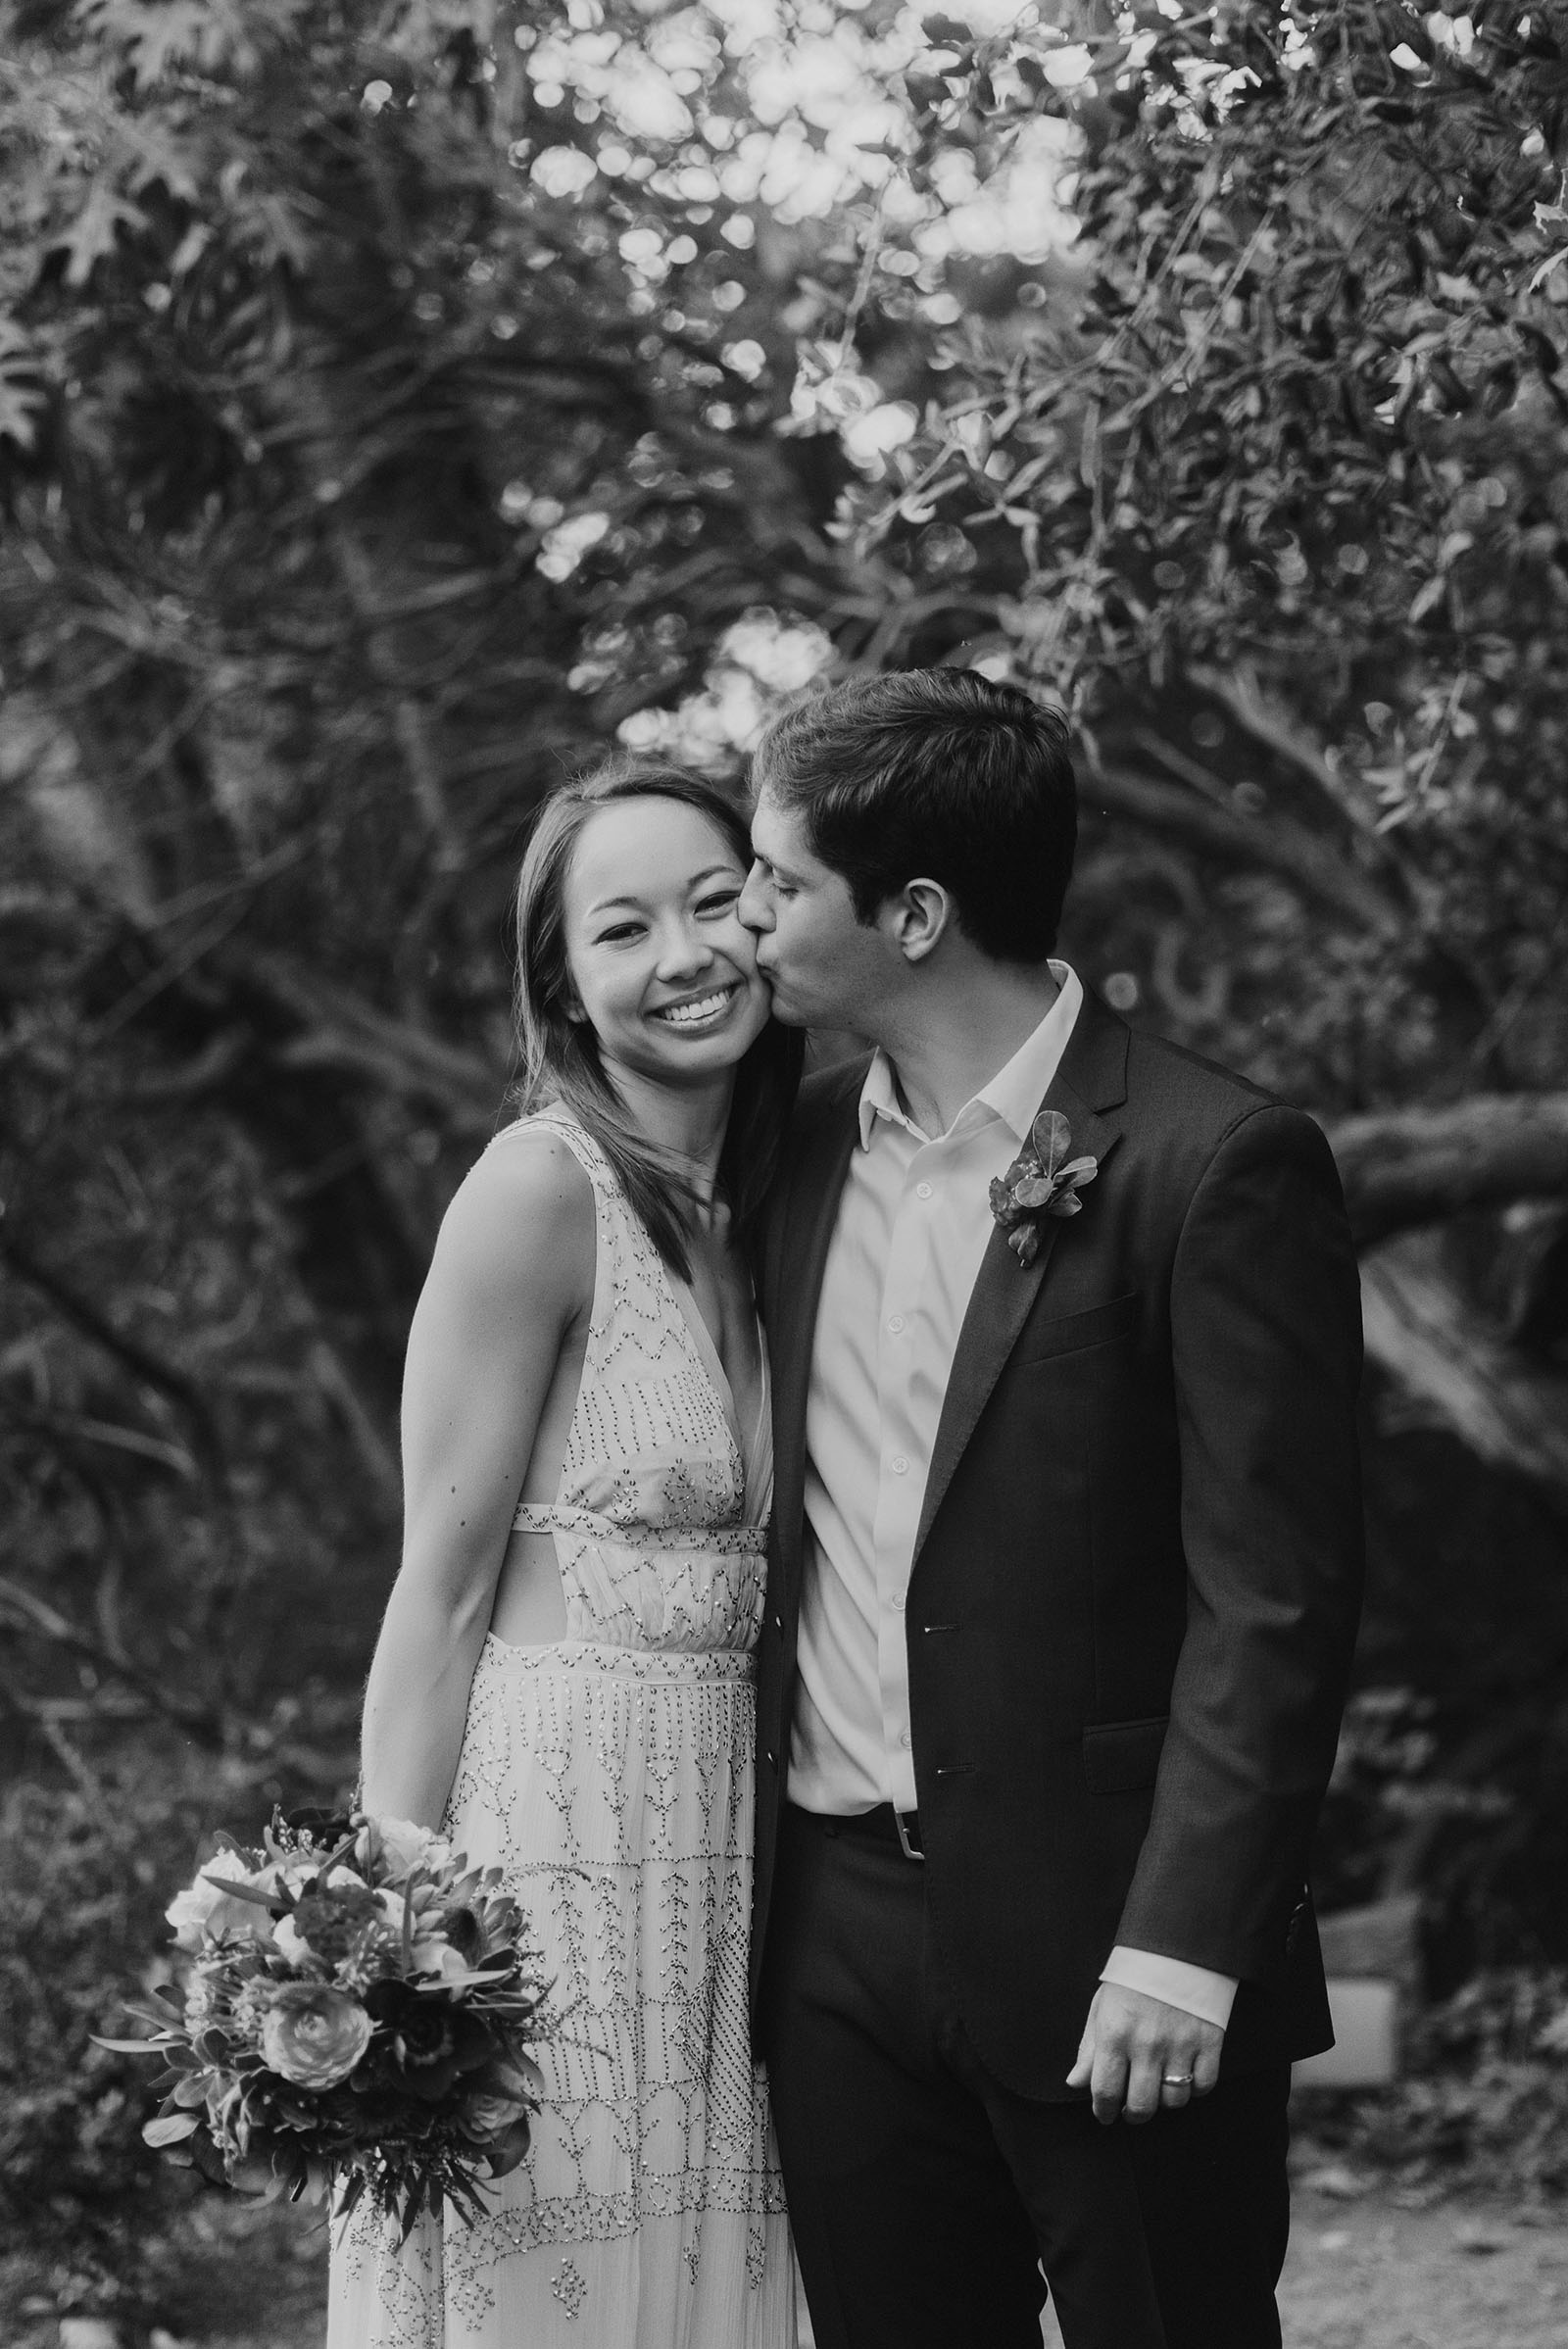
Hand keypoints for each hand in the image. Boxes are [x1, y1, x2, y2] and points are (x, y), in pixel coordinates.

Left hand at [1066, 1982, 1222, 2125]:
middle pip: (1141, 2106)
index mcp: (1114, 2034)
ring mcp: (1180, 2044)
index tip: (1105, 2113)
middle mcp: (1147, 2044)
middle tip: (1132, 2109)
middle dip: (1133, 2114)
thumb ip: (1088, 2049)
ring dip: (1164, 2100)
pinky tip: (1184, 2075)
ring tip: (1157, 2087)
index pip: (1105, 2092)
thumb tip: (1076, 2083)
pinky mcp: (1209, 2042)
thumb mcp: (1101, 2006)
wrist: (1175, 1946)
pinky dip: (1194, 2089)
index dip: (1103, 2111)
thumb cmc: (1133, 1978)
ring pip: (1174, 2101)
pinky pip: (1204, 2085)